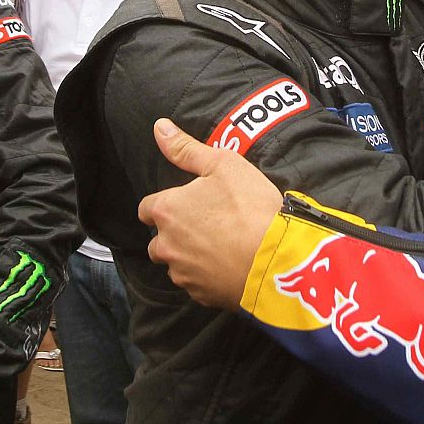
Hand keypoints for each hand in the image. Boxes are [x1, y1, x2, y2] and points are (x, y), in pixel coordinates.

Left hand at [137, 119, 281, 309]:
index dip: (165, 204)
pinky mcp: (201, 296)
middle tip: (208, 225)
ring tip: (221, 247)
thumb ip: (186, 148)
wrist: (275, 260)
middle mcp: (165, 245)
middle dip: (174, 235)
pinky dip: (207, 277)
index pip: (147, 208)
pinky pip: (197, 284)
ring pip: (176, 264)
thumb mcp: (222, 165)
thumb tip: (159, 127)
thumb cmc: (249, 207)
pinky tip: (230, 266)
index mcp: (165, 211)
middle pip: (158, 241)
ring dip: (189, 257)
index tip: (187, 204)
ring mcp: (182, 274)